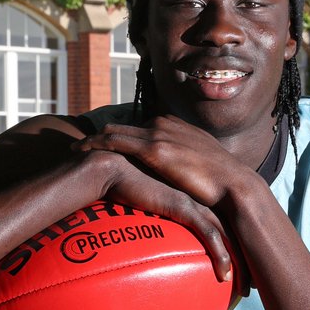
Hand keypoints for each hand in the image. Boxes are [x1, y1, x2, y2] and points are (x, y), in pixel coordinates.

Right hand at [74, 147, 239, 283]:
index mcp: (199, 198)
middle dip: (248, 259)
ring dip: (240, 263)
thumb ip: (160, 220)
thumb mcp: (152, 207)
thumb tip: (154, 246)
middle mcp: (203, 199)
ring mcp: (196, 203)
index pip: (229, 225)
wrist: (114, 168)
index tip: (247, 269)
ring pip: (228, 237)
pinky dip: (220, 255)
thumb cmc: (128, 187)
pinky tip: (225, 275)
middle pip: (236, 232)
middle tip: (254, 284)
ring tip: (246, 288)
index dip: (240, 246)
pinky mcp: (185, 207)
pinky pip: (210, 235)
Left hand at [75, 116, 253, 207]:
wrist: (234, 185)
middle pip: (125, 128)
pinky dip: (95, 144)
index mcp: (177, 127)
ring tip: (75, 149)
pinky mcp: (154, 149)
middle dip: (103, 135)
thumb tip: (181, 177)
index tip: (108, 145)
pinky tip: (80, 151)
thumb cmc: (222, 183)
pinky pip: (115, 143)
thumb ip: (187, 163)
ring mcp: (159, 135)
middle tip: (83, 145)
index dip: (124, 137)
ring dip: (93, 139)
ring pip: (115, 132)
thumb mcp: (203, 164)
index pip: (142, 128)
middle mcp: (166, 124)